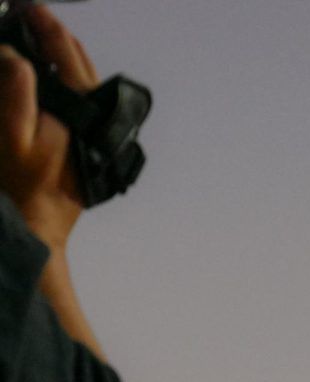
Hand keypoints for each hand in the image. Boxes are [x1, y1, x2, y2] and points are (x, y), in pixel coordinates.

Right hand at [0, 6, 96, 247]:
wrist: (41, 227)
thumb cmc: (21, 184)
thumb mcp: (10, 134)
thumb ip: (14, 91)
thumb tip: (13, 54)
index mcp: (79, 109)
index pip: (65, 53)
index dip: (44, 25)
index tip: (29, 7)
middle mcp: (93, 118)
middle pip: (79, 64)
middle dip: (55, 37)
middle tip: (32, 16)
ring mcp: (93, 132)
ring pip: (83, 83)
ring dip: (62, 58)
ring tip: (40, 40)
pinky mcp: (88, 145)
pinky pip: (80, 103)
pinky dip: (66, 83)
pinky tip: (49, 81)